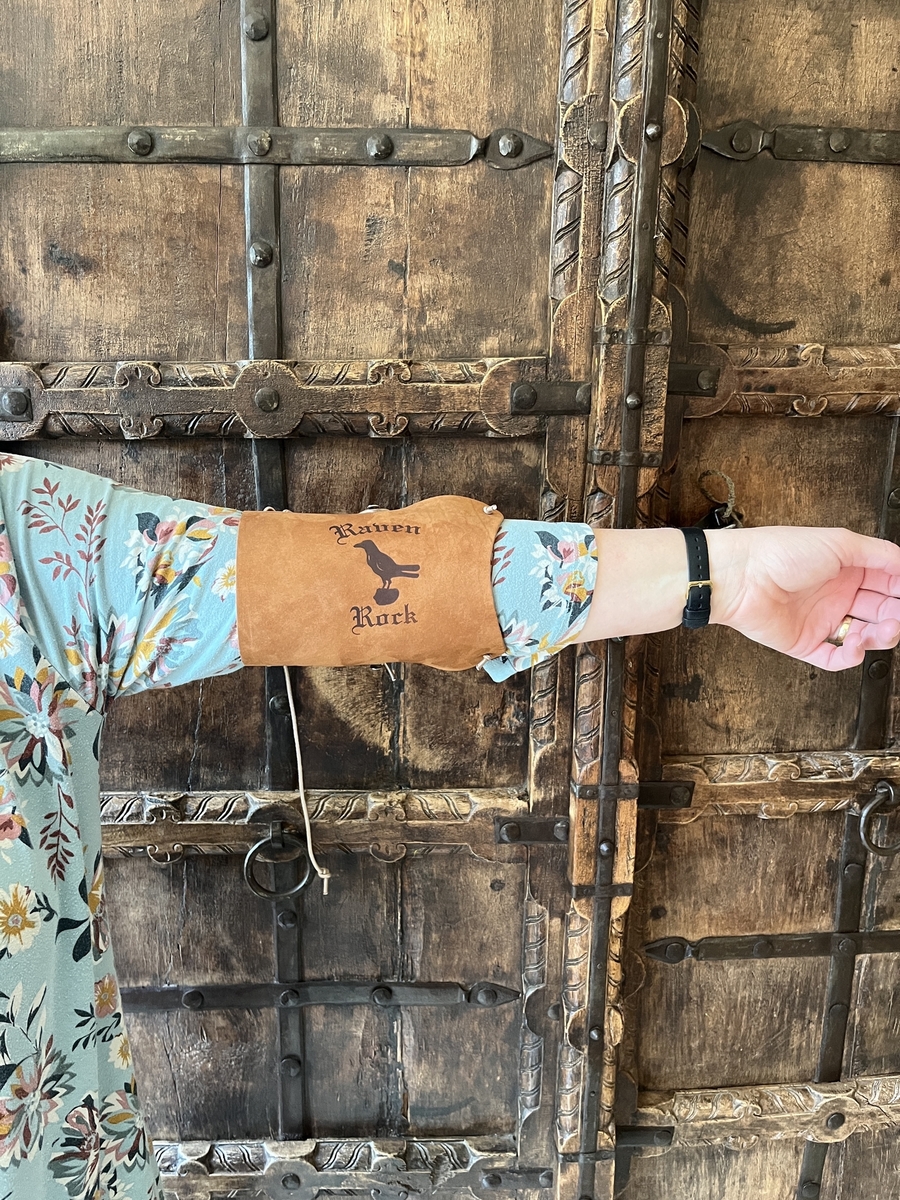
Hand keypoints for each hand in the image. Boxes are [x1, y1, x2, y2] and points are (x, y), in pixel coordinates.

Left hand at [707, 526, 899, 670]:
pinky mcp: (805, 643)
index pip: (888, 582)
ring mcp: (821, 619)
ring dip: (880, 637)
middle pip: (881, 611)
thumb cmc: (780, 553)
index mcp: (845, 568)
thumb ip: (879, 554)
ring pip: (864, 636)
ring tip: (882, 632)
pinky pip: (835, 658)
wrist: (740, 577)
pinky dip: (851, 657)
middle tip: (898, 617)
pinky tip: (856, 647)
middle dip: (896, 616)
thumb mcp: (840, 543)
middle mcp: (835, 593)